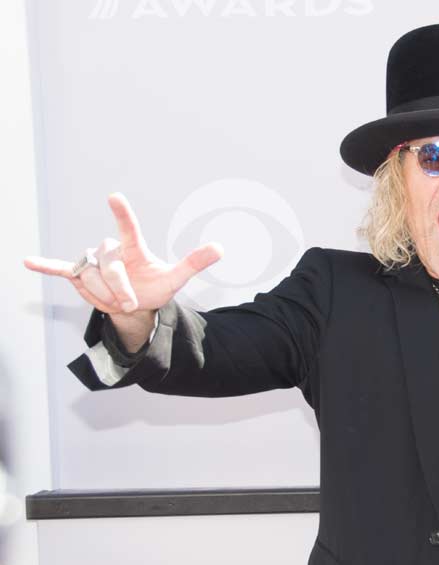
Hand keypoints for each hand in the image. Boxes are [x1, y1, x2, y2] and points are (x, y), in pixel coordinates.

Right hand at [24, 193, 222, 314]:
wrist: (135, 305)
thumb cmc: (155, 286)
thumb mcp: (176, 278)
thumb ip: (195, 262)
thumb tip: (221, 248)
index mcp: (134, 249)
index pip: (129, 229)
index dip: (123, 214)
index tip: (115, 197)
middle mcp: (111, 251)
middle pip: (110, 269)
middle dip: (120, 291)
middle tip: (130, 302)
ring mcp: (94, 262)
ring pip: (92, 279)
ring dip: (105, 297)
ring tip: (116, 300)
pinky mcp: (79, 274)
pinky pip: (62, 269)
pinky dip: (46, 267)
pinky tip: (28, 262)